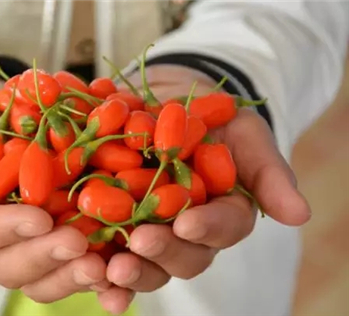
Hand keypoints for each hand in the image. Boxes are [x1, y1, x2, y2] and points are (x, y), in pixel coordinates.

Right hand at [0, 74, 109, 301]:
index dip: (4, 231)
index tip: (37, 220)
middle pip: (12, 264)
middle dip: (45, 257)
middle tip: (80, 246)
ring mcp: (26, 242)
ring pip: (45, 273)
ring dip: (74, 274)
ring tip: (106, 267)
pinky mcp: (58, 235)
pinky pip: (75, 261)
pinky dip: (99, 270)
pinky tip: (122, 269)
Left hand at [95, 65, 311, 313]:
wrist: (165, 100)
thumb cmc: (210, 116)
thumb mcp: (243, 133)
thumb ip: (267, 171)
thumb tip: (301, 214)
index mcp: (221, 212)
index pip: (222, 229)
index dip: (207, 228)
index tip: (189, 222)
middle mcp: (186, 231)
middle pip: (182, 256)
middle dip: (162, 252)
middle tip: (141, 244)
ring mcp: (150, 229)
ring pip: (145, 262)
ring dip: (129, 271)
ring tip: (109, 270)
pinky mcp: (114, 223)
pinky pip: (107, 251)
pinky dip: (97, 266)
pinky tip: (85, 271)